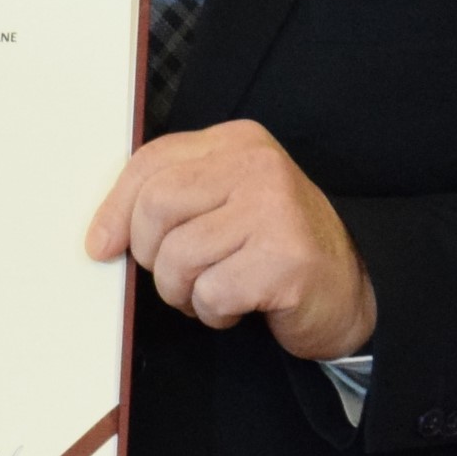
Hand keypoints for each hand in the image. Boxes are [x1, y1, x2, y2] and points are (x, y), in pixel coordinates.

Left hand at [87, 119, 377, 362]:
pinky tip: (242, 305)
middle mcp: (257, 166)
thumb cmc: (276, 248)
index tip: (101, 246)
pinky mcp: (285, 259)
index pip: (151, 162)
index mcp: (237, 142)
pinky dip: (215, 313)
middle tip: (178, 276)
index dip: (115, 209)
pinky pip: (211, 293)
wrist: (354, 287)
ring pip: (178, 257)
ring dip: (185, 293)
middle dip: (152, 257)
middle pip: (156, 208)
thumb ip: (175, 200)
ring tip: (215, 291)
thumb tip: (102, 236)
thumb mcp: (226, 203)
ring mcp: (274, 210)